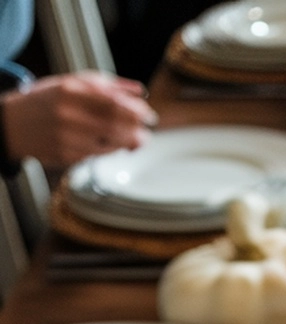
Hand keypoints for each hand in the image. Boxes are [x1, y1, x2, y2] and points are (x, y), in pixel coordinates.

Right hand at [1, 73, 157, 167]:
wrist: (16, 123)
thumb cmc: (49, 100)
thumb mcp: (74, 83)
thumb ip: (109, 86)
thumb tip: (140, 92)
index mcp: (71, 90)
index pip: (112, 102)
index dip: (136, 112)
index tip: (148, 116)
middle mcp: (68, 114)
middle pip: (114, 126)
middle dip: (136, 131)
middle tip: (146, 134)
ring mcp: (66, 137)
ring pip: (108, 144)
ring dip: (128, 145)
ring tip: (135, 142)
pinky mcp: (66, 157)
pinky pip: (97, 156)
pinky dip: (111, 152)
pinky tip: (115, 147)